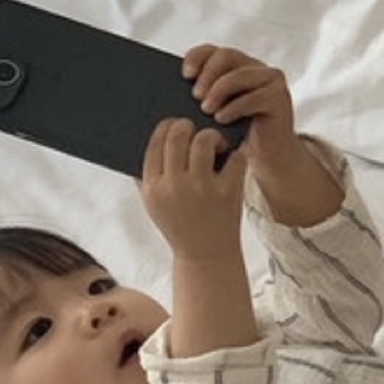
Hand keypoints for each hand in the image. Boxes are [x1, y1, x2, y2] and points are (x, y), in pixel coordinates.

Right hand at [140, 117, 246, 261]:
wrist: (205, 257)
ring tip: (217, 146)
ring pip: (205, 138)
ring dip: (213, 136)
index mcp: (153, 187)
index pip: (157, 139)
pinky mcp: (227, 192)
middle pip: (179, 132)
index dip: (169, 126)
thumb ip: (148, 175)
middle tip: (198, 134)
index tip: (178, 128)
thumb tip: (154, 137)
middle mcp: (174, 186)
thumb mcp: (154, 205)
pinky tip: (232, 164)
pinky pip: (235, 157)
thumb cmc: (179, 225)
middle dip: (190, 126)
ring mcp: (201, 188)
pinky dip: (236, 156)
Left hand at [184, 43, 341, 228]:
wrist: (267, 156)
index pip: (213, 50)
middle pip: (226, 56)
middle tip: (195, 95)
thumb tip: (171, 95)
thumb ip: (202, 99)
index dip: (197, 57)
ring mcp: (270, 80)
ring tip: (206, 109)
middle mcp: (254, 67)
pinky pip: (255, 96)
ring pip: (240, 75)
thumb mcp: (215, 113)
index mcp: (235, 66)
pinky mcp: (280, 97)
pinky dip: (235, 107)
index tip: (184, 74)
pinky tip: (221, 118)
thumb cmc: (238, 135)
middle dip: (207, 74)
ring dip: (219, 91)